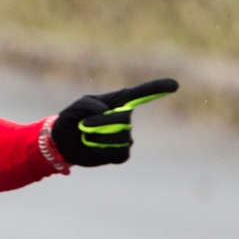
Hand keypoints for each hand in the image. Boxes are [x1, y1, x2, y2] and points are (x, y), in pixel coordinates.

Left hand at [51, 78, 177, 166]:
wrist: (63, 141)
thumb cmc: (72, 118)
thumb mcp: (77, 106)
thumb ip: (90, 106)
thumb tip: (106, 113)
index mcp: (118, 101)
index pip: (142, 94)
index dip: (157, 89)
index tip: (175, 85)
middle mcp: (125, 118)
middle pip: (124, 120)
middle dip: (101, 123)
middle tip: (83, 125)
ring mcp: (125, 137)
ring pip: (120, 138)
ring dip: (98, 138)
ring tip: (86, 136)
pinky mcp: (121, 153)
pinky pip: (119, 153)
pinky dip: (102, 151)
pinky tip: (93, 147)